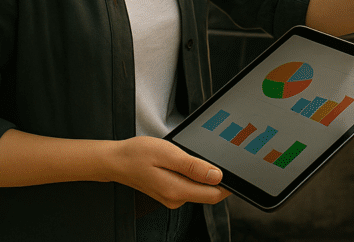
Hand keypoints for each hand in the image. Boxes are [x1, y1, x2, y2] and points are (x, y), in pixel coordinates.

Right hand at [110, 136, 229, 208]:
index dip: (229, 185)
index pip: (214, 195)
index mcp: (177, 190)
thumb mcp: (168, 154)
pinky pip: (189, 187)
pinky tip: (187, 162)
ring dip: (204, 175)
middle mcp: (176, 199)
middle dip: (218, 178)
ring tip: (199, 155)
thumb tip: (217, 175)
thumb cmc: (138, 154)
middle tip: (219, 156)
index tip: (236, 171)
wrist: (117, 161)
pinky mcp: (169, 193)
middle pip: (208, 193)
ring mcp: (172, 198)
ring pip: (199, 189)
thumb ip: (194, 166)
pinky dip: (194, 176)